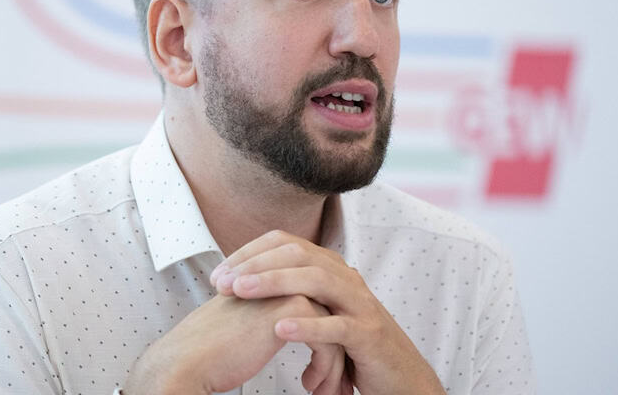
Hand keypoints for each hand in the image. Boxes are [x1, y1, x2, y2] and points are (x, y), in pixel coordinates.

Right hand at [123, 293, 350, 394]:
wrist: (189, 360)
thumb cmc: (211, 348)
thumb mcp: (245, 321)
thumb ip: (266, 312)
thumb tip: (284, 328)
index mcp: (270, 278)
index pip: (315, 303)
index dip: (323, 336)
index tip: (326, 366)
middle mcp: (282, 276)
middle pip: (328, 312)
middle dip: (338, 350)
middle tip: (338, 382)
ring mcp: (288, 288)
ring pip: (333, 327)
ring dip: (334, 365)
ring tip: (326, 392)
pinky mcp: (292, 306)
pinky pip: (327, 340)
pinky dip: (325, 368)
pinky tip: (310, 387)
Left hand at [210, 230, 447, 394]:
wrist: (398, 374)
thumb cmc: (350, 344)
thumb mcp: (319, 310)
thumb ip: (291, 293)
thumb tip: (243, 283)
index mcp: (330, 268)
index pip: (285, 243)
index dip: (249, 253)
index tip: (218, 274)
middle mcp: (345, 277)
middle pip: (297, 254)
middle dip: (255, 265)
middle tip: (222, 282)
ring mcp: (359, 303)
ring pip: (316, 280)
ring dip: (274, 283)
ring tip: (241, 292)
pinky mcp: (368, 334)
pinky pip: (336, 325)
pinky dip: (307, 325)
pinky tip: (279, 328)